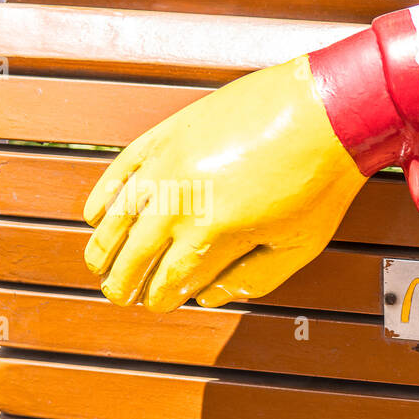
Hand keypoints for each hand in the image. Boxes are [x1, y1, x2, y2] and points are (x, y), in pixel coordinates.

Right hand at [82, 56, 368, 311]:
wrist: (325, 113)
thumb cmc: (318, 184)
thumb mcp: (296, 246)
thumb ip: (251, 278)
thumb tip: (208, 298)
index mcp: (213, 232)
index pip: (170, 278)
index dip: (159, 297)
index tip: (156, 305)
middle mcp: (181, 198)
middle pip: (135, 251)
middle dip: (123, 280)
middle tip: (118, 296)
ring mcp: (169, 162)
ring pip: (119, 213)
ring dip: (104, 244)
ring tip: (99, 265)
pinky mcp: (168, 132)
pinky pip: (123, 168)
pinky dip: (105, 194)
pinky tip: (94, 215)